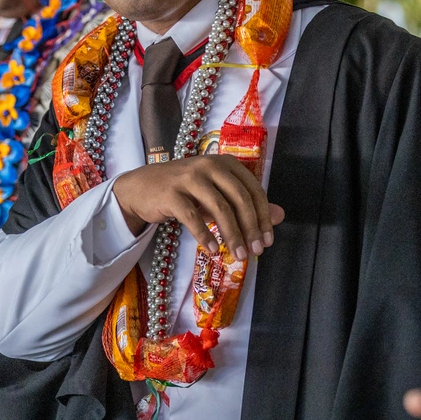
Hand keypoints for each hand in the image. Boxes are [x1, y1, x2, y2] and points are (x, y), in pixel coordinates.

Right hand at [111, 155, 284, 260]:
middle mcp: (209, 166)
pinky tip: (212, 250)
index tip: (267, 241)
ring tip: (237, 256)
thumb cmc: (184, 191)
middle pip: (239, 199)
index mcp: (225, 164)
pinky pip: (193, 217)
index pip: (253, 190)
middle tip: (255, 252)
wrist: (141, 187)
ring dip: (231, 235)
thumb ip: (247, 204)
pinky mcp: (171, 193)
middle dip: (250, 229)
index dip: (263, 217)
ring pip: (219, 208)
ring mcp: (189, 178)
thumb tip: (279, 215)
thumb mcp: (217, 195)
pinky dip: (204, 235)